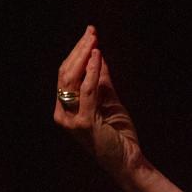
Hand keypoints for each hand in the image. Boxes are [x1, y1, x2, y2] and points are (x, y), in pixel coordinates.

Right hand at [54, 26, 146, 182]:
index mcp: (66, 108)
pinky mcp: (84, 124)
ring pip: (71, 80)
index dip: (77, 52)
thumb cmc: (118, 133)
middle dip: (78, 50)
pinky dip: (92, 72)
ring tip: (94, 40)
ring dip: (84, 56)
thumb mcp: (110, 100)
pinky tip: (98, 57)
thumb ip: (102, 80)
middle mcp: (63, 114)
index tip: (90, 33)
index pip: (65, 74)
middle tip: (91, 32)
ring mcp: (71, 120)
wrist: (128, 159)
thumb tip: (99, 55)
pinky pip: (87, 92)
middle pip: (65, 74)